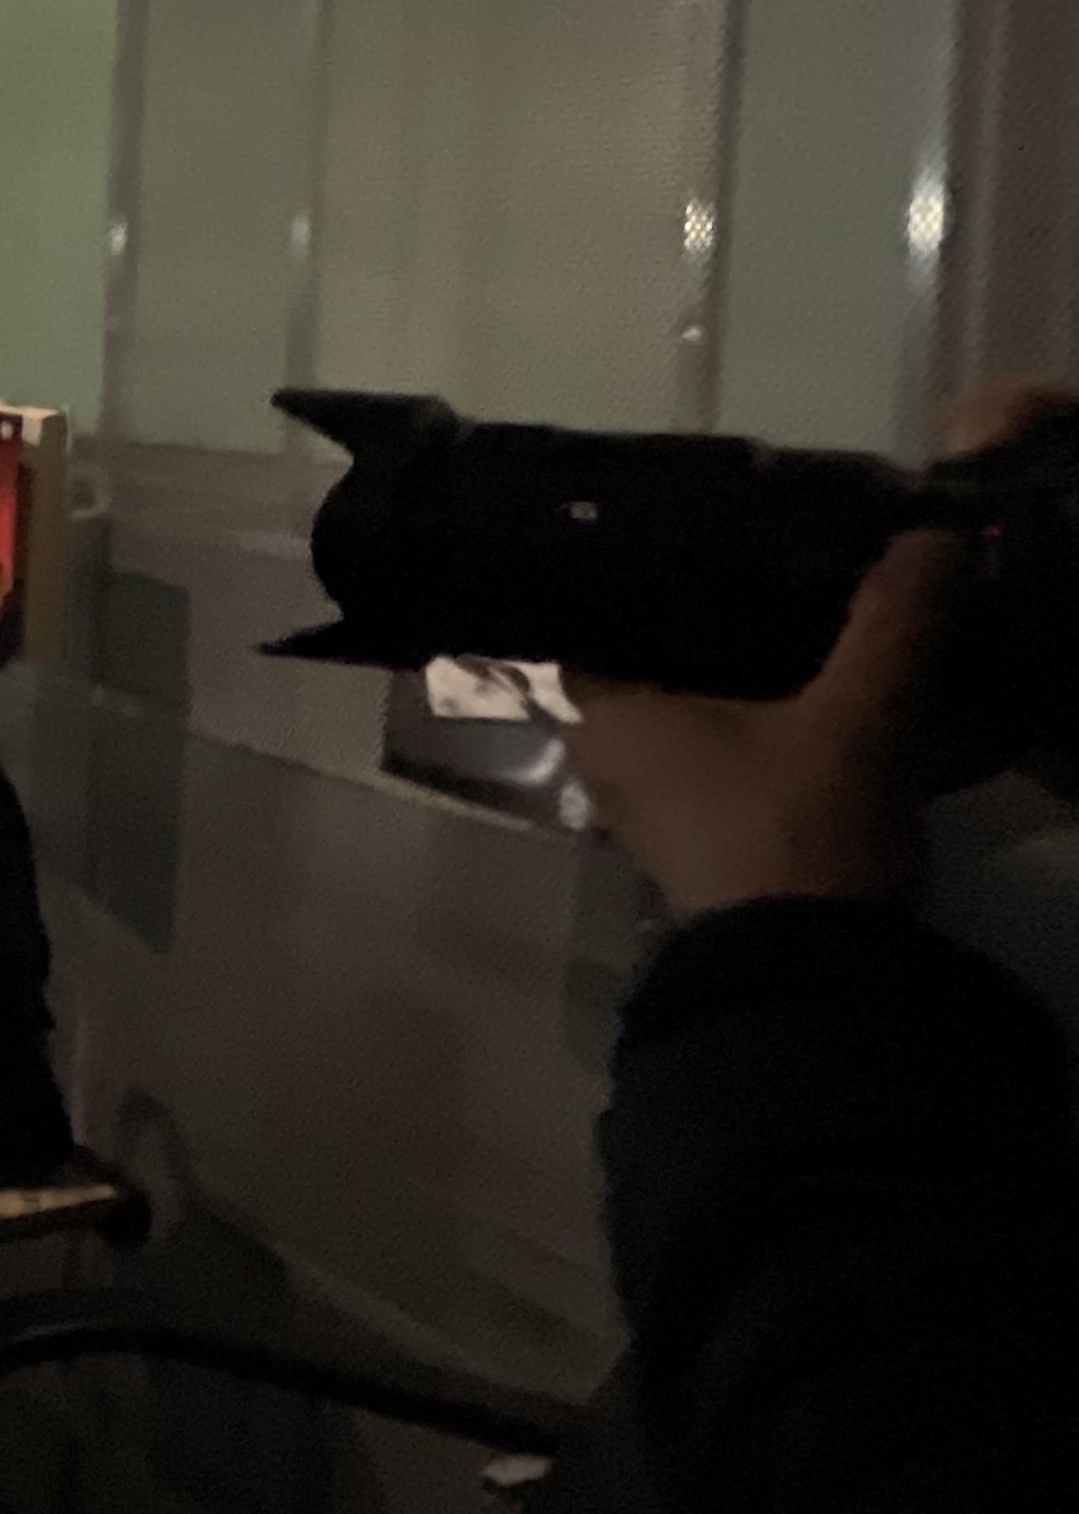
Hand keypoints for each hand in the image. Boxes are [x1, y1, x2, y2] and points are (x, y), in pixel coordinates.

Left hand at [568, 533, 955, 917]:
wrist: (811, 974)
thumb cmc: (796, 828)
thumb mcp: (854, 717)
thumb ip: (887, 626)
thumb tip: (925, 539)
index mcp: (599, 714)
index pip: (589, 618)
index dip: (636, 580)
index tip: (690, 541)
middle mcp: (603, 757)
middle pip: (647, 664)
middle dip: (705, 629)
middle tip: (765, 573)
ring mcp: (647, 807)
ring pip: (689, 718)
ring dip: (742, 687)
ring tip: (803, 628)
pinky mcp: (700, 842)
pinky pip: (723, 764)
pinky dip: (764, 736)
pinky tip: (819, 704)